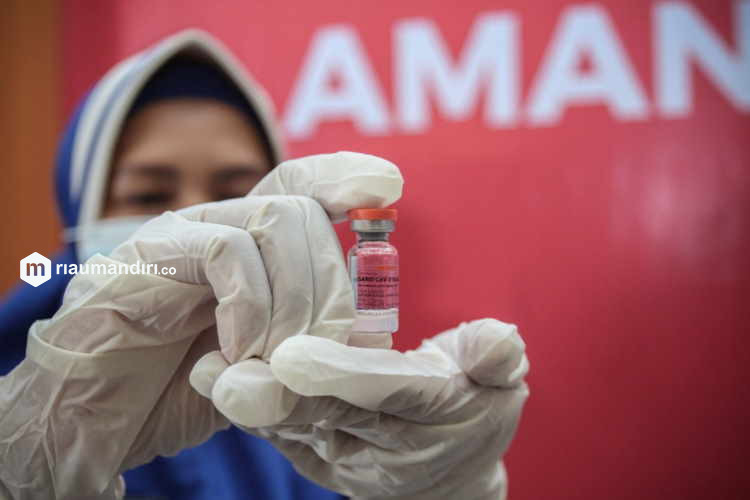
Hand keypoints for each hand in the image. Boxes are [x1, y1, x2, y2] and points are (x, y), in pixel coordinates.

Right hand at [0, 152, 402, 499]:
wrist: (90, 420)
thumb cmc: (175, 391)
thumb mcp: (260, 366)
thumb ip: (305, 343)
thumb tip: (368, 333)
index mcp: (241, 246)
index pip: (297, 186)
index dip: (341, 178)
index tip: (387, 185)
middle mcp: (211, 227)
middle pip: (301, 213)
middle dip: (327, 290)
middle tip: (315, 354)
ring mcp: (177, 235)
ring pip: (272, 222)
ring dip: (291, 304)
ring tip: (270, 362)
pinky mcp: (146, 256)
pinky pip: (226, 252)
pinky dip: (249, 307)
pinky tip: (235, 353)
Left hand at [197, 319, 528, 499]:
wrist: (446, 469)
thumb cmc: (474, 402)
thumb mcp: (499, 379)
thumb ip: (496, 358)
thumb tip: (496, 342)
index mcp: (436, 413)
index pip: (390, 392)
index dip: (345, 376)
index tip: (293, 356)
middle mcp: (385, 441)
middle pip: (329, 415)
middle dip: (279, 399)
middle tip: (226, 380)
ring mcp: (346, 452)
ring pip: (294, 427)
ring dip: (249, 405)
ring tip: (206, 374)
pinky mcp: (316, 452)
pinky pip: (280, 433)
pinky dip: (248, 410)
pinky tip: (208, 380)